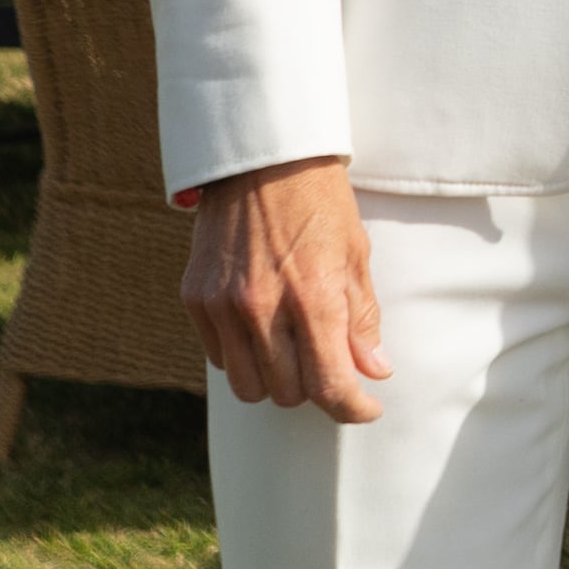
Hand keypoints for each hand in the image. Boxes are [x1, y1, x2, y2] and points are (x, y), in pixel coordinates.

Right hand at [184, 156, 390, 420]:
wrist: (261, 161)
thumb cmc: (319, 204)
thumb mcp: (356, 255)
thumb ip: (362, 319)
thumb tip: (373, 371)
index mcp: (314, 297)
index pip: (330, 385)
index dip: (353, 407)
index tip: (365, 407)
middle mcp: (263, 308)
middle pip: (288, 393)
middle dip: (314, 387)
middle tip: (327, 363)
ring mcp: (223, 306)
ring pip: (249, 386)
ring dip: (275, 380)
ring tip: (292, 350)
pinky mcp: (195, 300)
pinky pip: (219, 359)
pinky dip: (242, 357)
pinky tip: (260, 330)